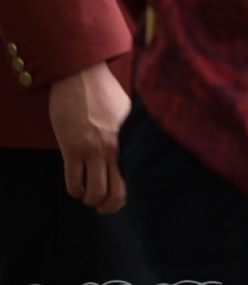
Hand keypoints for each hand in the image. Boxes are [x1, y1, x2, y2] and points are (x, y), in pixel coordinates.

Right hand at [48, 62, 129, 212]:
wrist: (82, 78)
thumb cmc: (106, 94)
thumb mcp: (129, 114)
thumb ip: (132, 135)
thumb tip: (139, 151)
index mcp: (131, 141)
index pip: (137, 179)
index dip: (130, 194)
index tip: (123, 197)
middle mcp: (115, 150)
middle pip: (117, 193)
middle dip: (109, 206)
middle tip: (104, 206)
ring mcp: (92, 151)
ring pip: (94, 193)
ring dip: (91, 200)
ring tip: (88, 196)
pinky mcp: (70, 149)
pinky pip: (73, 181)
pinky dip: (74, 190)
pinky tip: (76, 187)